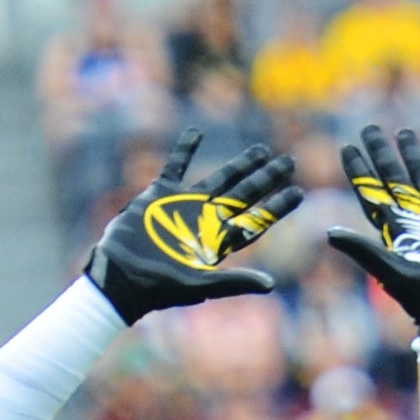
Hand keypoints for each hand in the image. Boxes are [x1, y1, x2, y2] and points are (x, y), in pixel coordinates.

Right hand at [87, 122, 302, 317]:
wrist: (121, 276)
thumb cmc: (160, 287)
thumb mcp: (201, 285)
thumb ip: (235, 282)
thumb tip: (270, 285)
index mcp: (220, 242)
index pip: (256, 220)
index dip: (278, 207)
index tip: (299, 192)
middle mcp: (208, 221)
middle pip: (245, 194)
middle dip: (266, 178)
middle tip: (289, 161)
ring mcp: (185, 205)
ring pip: (219, 178)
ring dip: (240, 164)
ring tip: (262, 150)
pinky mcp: (160, 195)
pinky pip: (175, 166)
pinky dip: (184, 149)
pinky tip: (196, 132)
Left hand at [327, 123, 419, 344]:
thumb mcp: (391, 271)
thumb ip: (363, 250)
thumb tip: (328, 233)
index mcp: (396, 227)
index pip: (372, 191)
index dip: (359, 170)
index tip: (348, 147)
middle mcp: (415, 219)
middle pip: (394, 178)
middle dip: (382, 154)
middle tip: (370, 129)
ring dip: (414, 157)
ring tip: (404, 133)